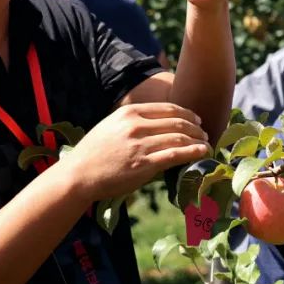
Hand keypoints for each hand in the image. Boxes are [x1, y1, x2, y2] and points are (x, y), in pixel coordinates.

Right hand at [63, 102, 210, 201]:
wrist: (78, 175)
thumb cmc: (94, 152)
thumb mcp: (112, 126)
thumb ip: (134, 122)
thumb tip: (159, 125)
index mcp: (129, 112)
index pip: (167, 108)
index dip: (186, 113)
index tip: (196, 119)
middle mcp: (136, 125)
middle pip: (177, 121)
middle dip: (195, 127)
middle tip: (204, 132)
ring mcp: (140, 145)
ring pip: (179, 137)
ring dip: (197, 140)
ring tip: (206, 144)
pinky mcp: (144, 165)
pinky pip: (175, 155)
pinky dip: (193, 152)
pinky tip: (202, 152)